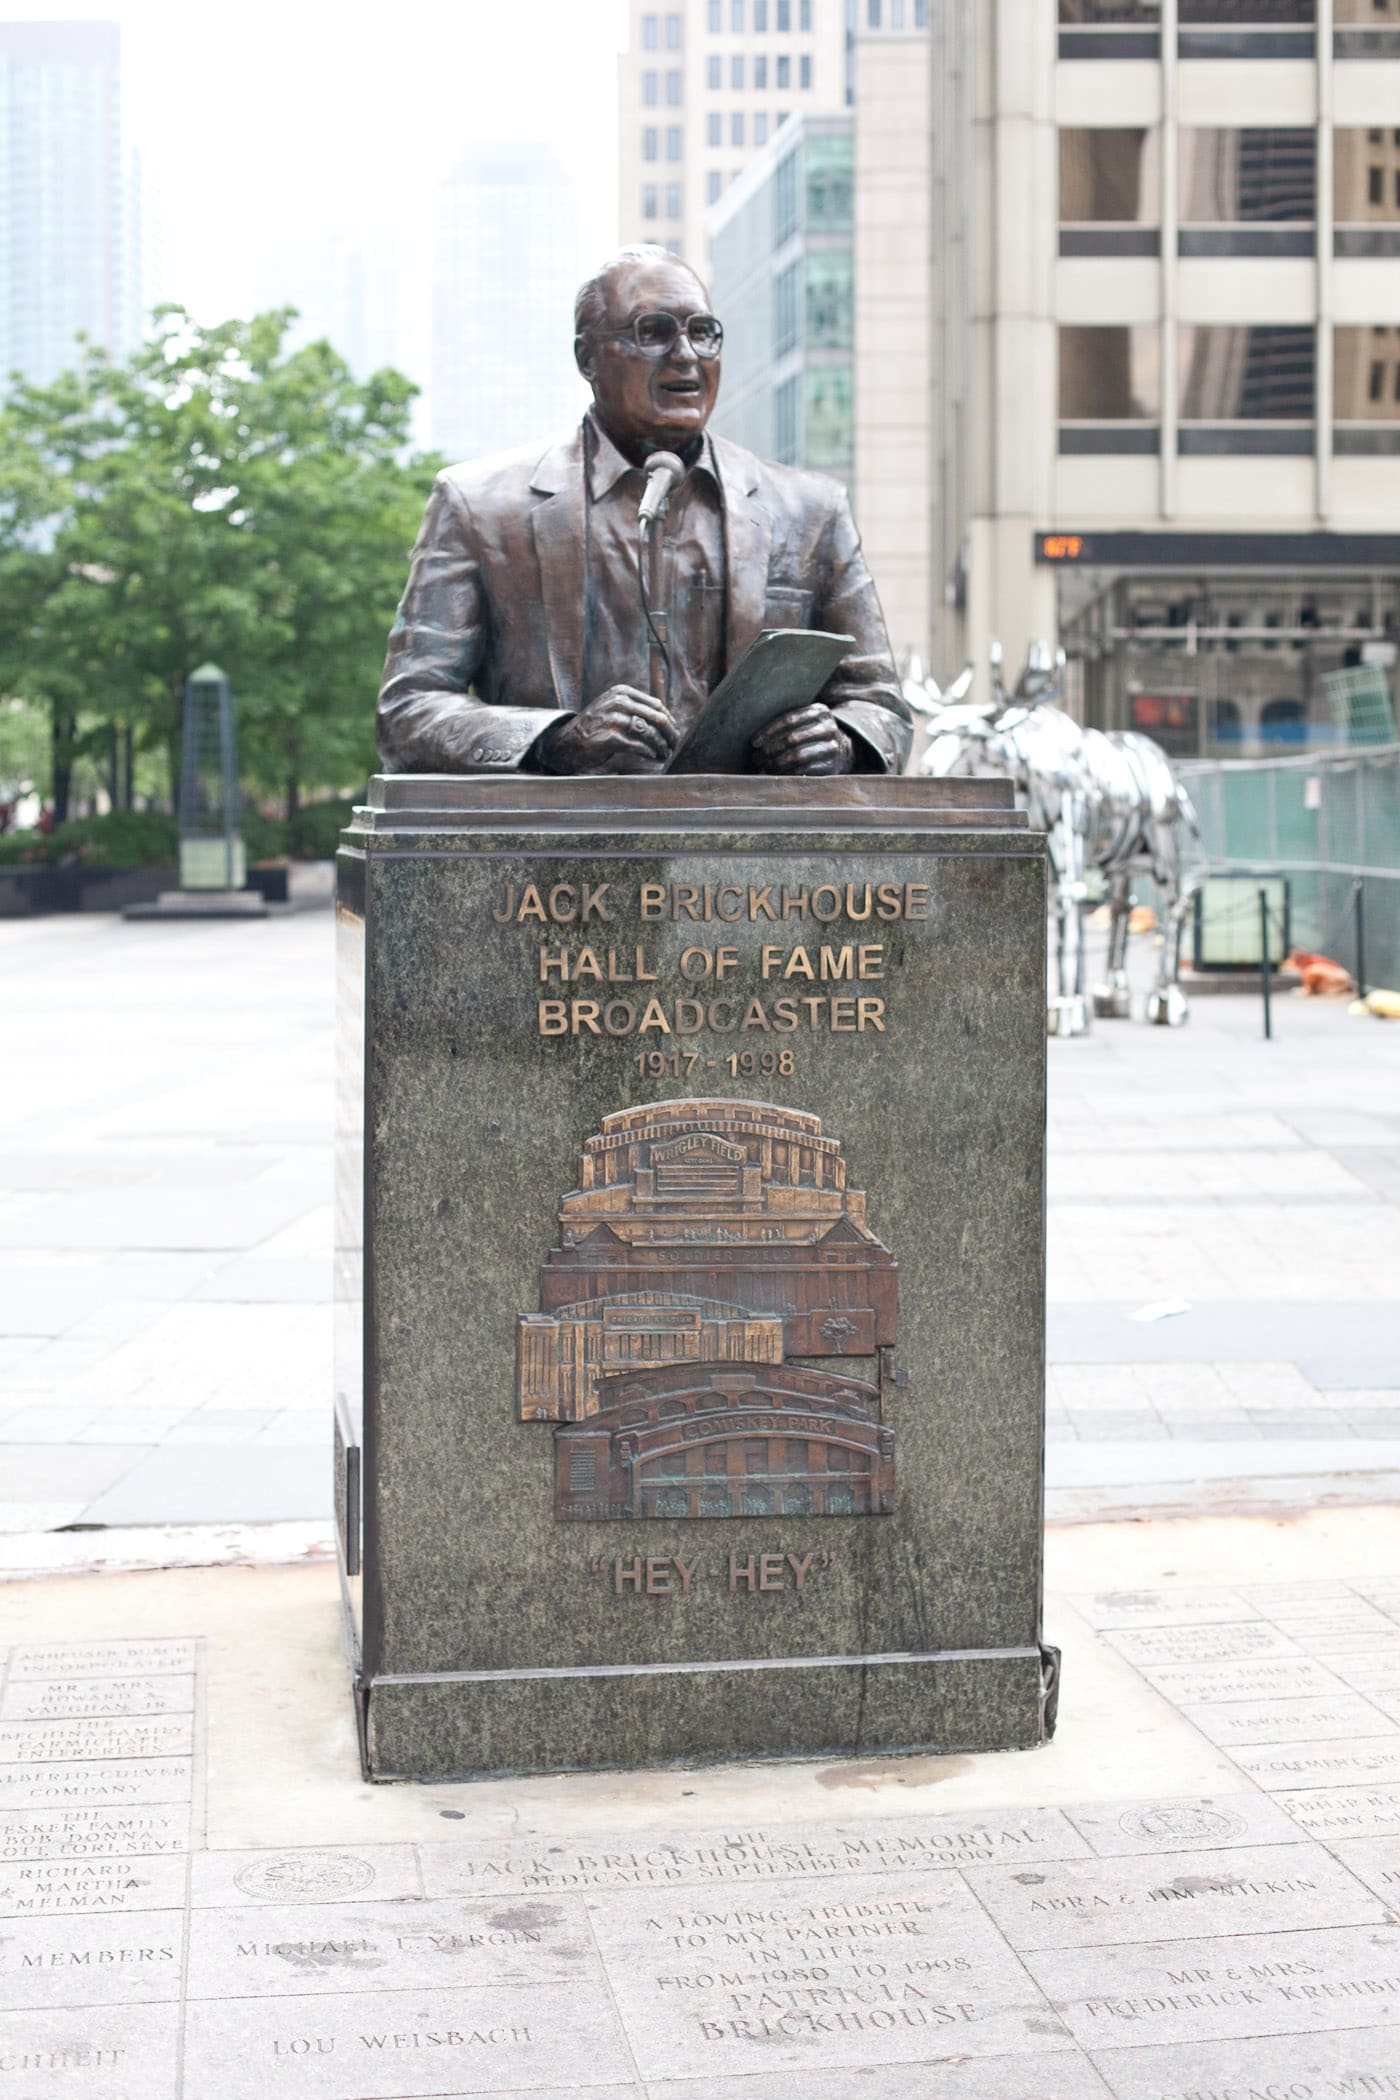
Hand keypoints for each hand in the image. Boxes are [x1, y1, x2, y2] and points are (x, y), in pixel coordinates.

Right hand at [538, 686, 678, 774]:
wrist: (567, 741)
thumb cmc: (595, 726)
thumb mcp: (613, 708)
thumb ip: (635, 708)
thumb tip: (667, 720)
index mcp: (622, 692)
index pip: (657, 706)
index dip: (670, 721)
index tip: (674, 733)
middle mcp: (619, 702)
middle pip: (658, 718)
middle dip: (670, 734)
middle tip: (675, 745)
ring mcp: (614, 720)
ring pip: (650, 733)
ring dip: (662, 745)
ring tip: (665, 753)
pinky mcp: (611, 738)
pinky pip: (639, 746)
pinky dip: (650, 753)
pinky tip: (653, 757)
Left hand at [750, 703, 853, 775]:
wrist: (842, 749)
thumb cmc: (813, 734)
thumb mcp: (806, 720)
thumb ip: (788, 721)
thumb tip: (756, 735)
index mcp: (820, 711)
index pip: (789, 719)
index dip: (769, 731)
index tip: (754, 742)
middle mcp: (829, 727)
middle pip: (792, 738)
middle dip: (771, 750)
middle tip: (757, 758)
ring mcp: (832, 746)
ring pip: (798, 755)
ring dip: (776, 763)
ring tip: (763, 768)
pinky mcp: (832, 765)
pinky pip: (805, 770)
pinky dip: (787, 773)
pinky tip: (776, 775)